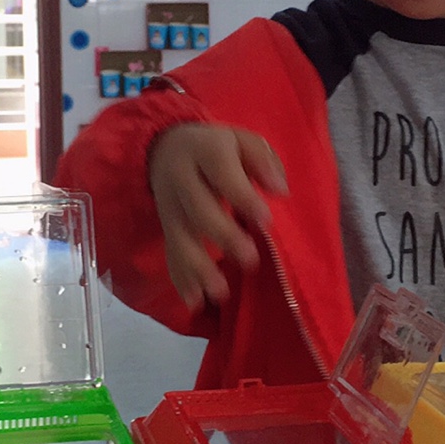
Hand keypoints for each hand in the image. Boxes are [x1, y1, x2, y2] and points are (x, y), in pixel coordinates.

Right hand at [148, 124, 288, 309]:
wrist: (165, 149)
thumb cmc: (219, 148)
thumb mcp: (243, 140)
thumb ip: (263, 160)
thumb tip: (279, 189)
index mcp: (205, 150)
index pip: (221, 170)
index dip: (242, 195)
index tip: (265, 219)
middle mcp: (181, 179)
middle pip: (199, 209)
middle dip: (223, 236)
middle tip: (250, 260)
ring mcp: (169, 207)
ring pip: (180, 238)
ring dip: (199, 268)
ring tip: (221, 292)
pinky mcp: (165, 229)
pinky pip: (170, 255)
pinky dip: (182, 280)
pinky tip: (195, 303)